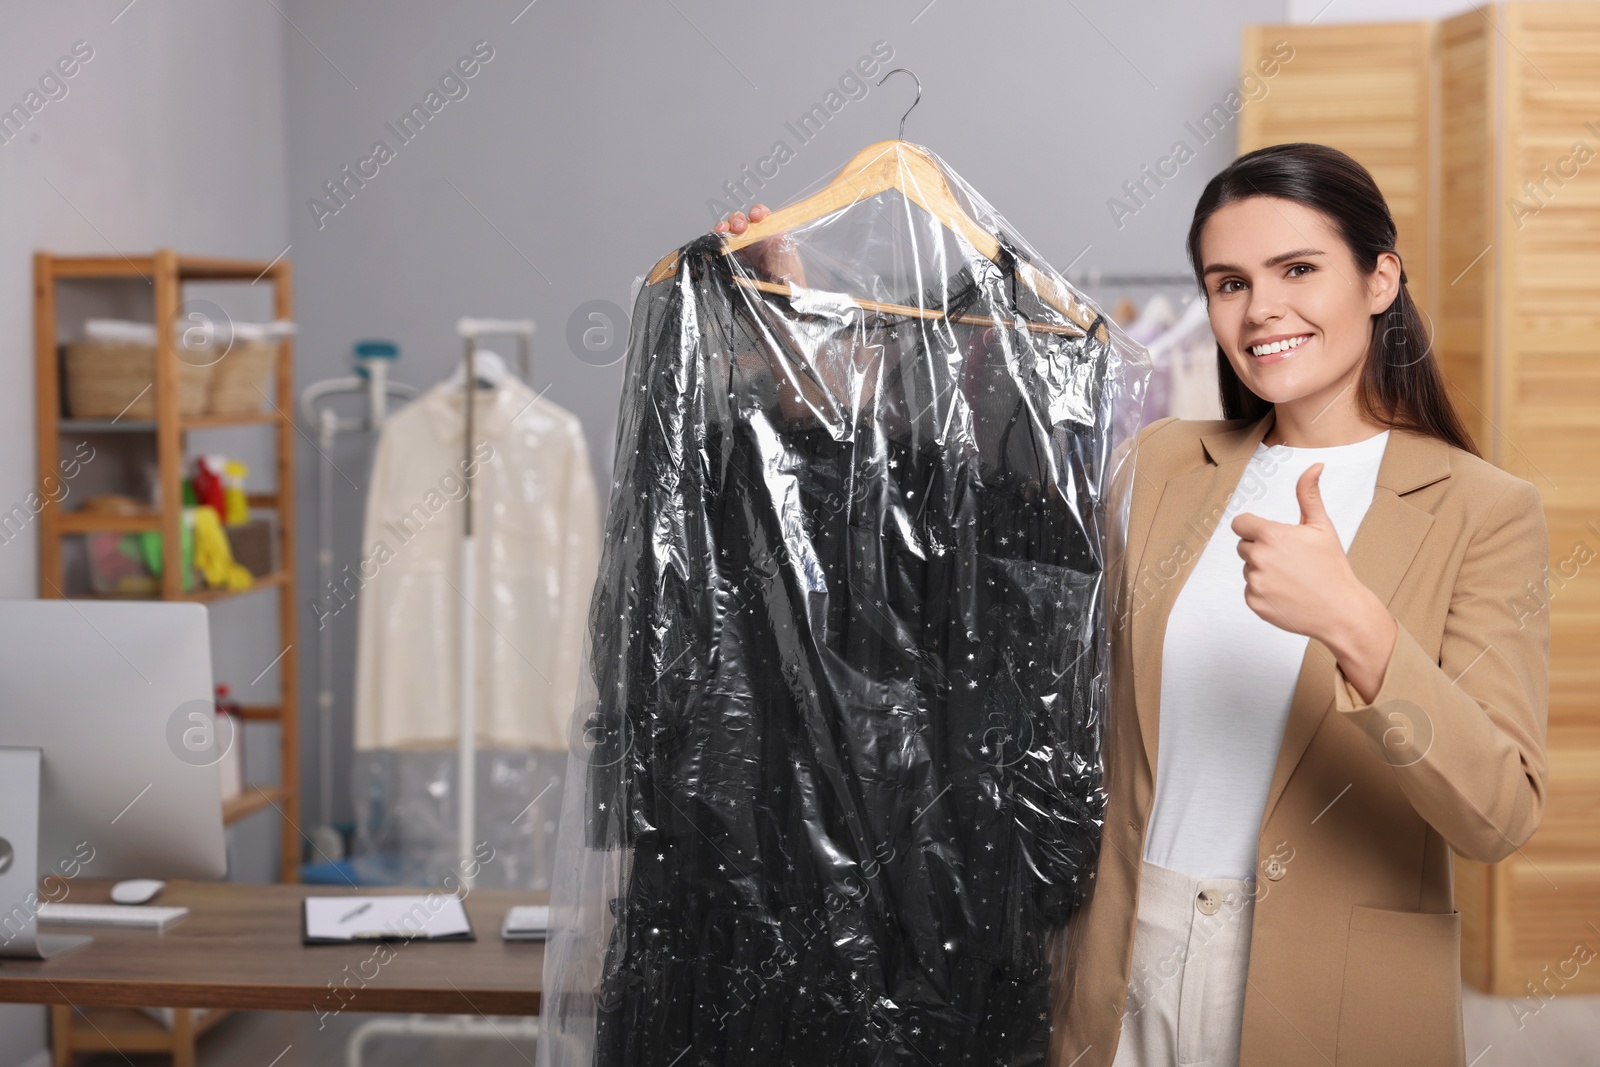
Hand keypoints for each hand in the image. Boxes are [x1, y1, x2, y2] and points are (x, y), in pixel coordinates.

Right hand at [713, 203, 805, 285]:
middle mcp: (753, 239)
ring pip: (728, 231)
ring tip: (725, 230)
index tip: (756, 217)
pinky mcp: (729, 260)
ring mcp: (740, 250)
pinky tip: (717, 237)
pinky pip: (720, 246)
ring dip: (725, 227)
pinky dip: (716, 239)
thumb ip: (777, 236)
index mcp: (768, 233)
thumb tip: (767, 226)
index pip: (760, 216)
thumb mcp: (788, 253)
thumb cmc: (789, 279)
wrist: (782, 300)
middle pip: (740, 221)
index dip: (757, 212)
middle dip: (738, 219)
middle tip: (740, 227)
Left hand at [1231, 463, 1374, 643]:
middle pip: (1244, 546)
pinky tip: (1287, 594)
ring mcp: (1255, 582)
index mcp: (1271, 536)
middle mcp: (1258, 558)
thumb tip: (1314, 465)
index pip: (1240, 524)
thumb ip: (1309, 494)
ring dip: (1264, 571)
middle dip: (1262, 550)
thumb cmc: (1332, 566)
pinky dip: (1264, 592)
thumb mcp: (1321, 527)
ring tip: (1292, 578)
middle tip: (1290, 560)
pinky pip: (1250, 591)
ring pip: (1248, 569)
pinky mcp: (1254, 602)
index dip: (1253, 527)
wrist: (1340, 610)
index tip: (1268, 535)